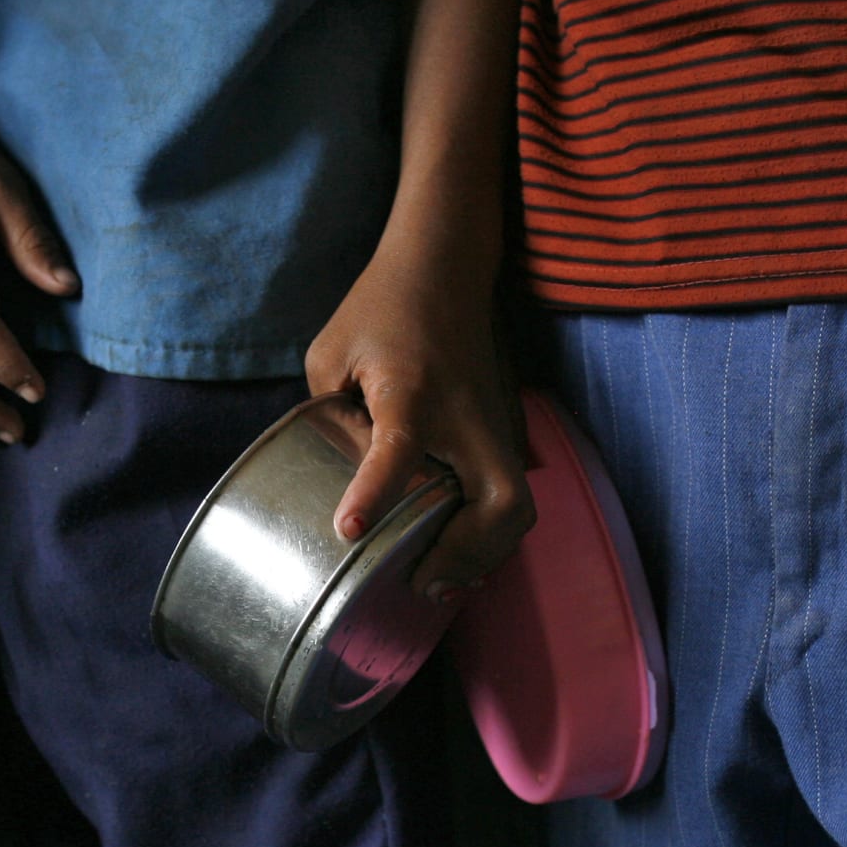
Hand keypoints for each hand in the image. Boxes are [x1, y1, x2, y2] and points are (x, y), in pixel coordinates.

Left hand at [304, 240, 534, 601]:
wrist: (445, 264)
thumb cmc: (382, 306)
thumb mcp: (332, 354)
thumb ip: (330, 418)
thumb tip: (337, 477)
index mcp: (411, 390)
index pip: (399, 447)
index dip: (375, 492)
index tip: (349, 531)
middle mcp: (465, 414)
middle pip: (501, 501)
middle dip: (467, 552)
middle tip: (422, 581)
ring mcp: (495, 423)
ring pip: (517, 508)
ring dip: (484, 552)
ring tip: (440, 579)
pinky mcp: (505, 430)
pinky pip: (510, 494)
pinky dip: (490, 532)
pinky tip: (458, 551)